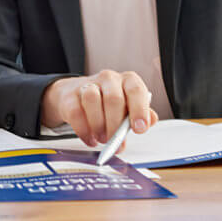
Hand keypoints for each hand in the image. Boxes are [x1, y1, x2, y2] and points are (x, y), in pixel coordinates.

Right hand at [41, 70, 158, 147]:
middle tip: (116, 141)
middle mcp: (109, 79)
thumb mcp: (129, 107)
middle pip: (113, 98)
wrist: (76, 95)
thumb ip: (142, 114)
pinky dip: (83, 130)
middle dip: (115, 125)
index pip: (136, 90)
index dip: (139, 110)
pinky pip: (75, 112)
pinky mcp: (70, 96)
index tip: (140, 129)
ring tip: (102, 139)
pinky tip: (90, 138)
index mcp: (127, 80)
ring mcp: (88, 84)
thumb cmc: (108, 103)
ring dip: (98, 125)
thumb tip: (151, 120)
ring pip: (92, 100)